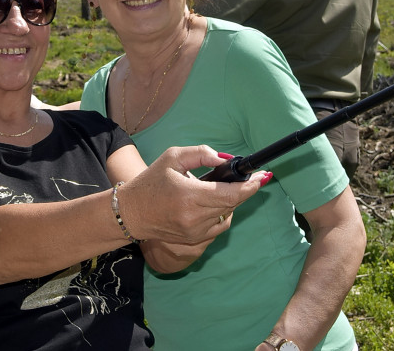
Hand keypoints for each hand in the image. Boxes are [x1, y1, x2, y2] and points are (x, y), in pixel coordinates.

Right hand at [118, 145, 266, 244]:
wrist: (131, 213)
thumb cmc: (151, 182)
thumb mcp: (172, 157)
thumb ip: (201, 154)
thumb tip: (225, 160)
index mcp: (189, 195)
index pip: (230, 194)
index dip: (250, 186)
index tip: (263, 176)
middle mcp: (194, 217)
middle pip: (233, 204)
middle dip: (245, 190)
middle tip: (253, 179)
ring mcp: (195, 232)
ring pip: (228, 215)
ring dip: (232, 201)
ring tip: (222, 189)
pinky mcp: (194, 240)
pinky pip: (219, 225)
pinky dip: (222, 213)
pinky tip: (213, 202)